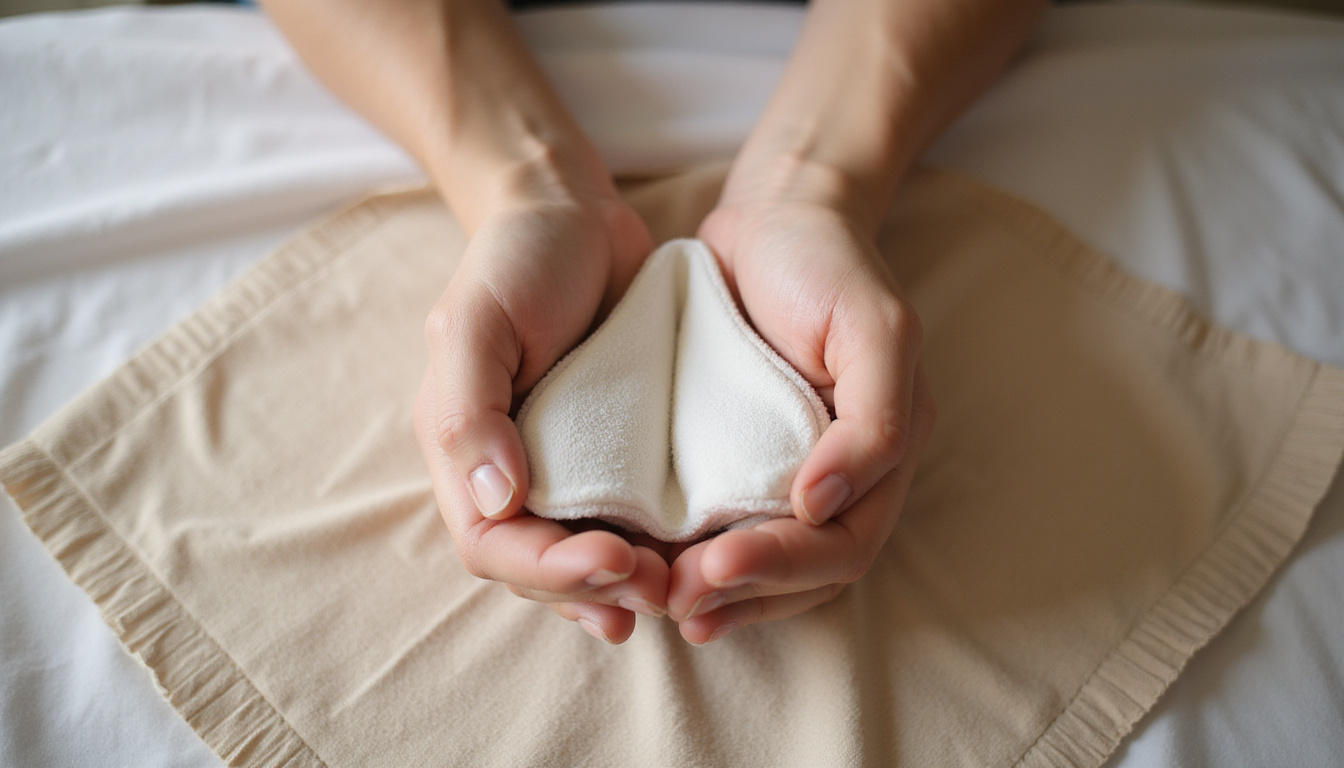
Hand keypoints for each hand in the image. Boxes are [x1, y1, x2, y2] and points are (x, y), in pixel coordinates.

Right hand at [414, 177, 670, 643]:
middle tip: (657, 587)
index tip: (612, 559)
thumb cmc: (516, 260)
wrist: (573, 214)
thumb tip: (497, 499)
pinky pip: (625, 523)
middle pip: (537, 567)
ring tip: (674, 594)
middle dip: (591, 589)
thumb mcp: (477, 321)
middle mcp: (512, 473)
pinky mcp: (618, 455)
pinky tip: (683, 571)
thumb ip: (469, 410)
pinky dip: (647, 556)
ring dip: (621, 589)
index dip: (547, 568)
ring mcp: (566, 467)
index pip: (492, 544)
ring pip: (580, 559)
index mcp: (466, 451)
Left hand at [667, 185, 936, 644]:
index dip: (784, 567)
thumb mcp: (874, 329)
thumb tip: (824, 503)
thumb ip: (874, 421)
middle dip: (745, 593)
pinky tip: (651, 570)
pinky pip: (718, 526)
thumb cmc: (828, 266)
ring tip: (664, 606)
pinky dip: (691, 557)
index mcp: (878, 458)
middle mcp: (836, 480)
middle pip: (802, 573)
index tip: (718, 565)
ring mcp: (782, 473)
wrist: (774, 216)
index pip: (842, 546)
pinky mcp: (729, 459)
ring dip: (719, 596)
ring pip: (763, 567)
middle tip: (680, 599)